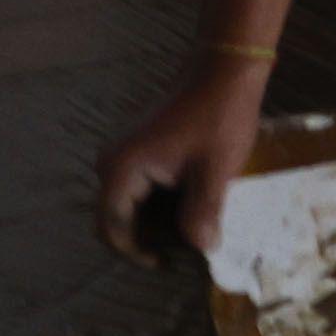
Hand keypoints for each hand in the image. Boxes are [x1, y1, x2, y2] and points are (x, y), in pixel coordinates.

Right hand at [97, 53, 271, 259]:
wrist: (223, 70)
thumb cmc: (219, 115)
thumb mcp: (215, 170)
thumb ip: (203, 214)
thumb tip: (202, 250)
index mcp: (121, 170)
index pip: (112, 230)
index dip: (138, 254)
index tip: (170, 265)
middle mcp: (112, 163)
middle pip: (120, 220)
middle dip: (153, 238)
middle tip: (191, 248)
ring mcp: (124, 155)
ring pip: (133, 205)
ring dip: (161, 221)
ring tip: (198, 228)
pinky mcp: (140, 151)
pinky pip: (143, 188)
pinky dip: (165, 203)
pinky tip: (196, 204)